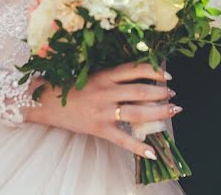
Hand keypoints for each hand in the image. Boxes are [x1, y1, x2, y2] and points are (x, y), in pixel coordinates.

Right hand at [24, 63, 180, 158]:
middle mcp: (106, 91)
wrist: (48, 102)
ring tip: (172, 111)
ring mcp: (103, 111)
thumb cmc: (73, 87)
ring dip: (158, 113)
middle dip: (162, 93)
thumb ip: (116, 77)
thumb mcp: (95, 76)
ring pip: (137, 113)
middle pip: (141, 91)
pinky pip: (123, 140)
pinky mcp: (99, 128)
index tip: (168, 76)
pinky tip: (152, 151)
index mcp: (105, 75)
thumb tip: (143, 79)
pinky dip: (139, 147)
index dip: (155, 72)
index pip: (136, 70)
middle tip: (173, 95)